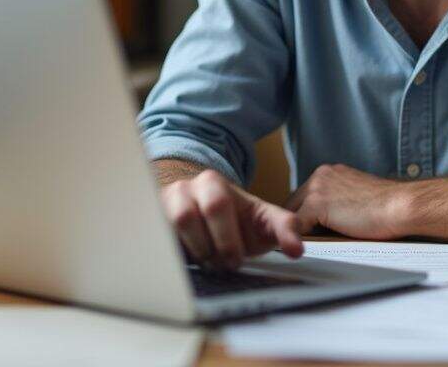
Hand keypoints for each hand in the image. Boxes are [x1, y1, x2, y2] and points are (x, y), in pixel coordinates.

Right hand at [160, 169, 303, 268]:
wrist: (205, 215)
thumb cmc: (237, 220)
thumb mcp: (264, 220)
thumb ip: (285, 229)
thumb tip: (297, 250)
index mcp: (212, 183)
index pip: (217, 206)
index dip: (227, 239)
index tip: (237, 260)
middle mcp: (183, 189)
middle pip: (187, 216)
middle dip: (209, 246)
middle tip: (225, 263)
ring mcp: (162, 205)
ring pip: (167, 228)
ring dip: (190, 251)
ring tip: (207, 261)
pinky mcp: (150, 223)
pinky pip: (152, 239)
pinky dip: (169, 255)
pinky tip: (186, 263)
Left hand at [287, 164, 410, 239]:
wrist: (400, 206)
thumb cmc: (387, 208)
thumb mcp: (357, 197)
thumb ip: (339, 202)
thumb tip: (327, 222)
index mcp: (330, 172)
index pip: (305, 195)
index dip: (305, 215)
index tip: (307, 230)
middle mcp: (321, 175)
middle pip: (294, 203)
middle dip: (298, 222)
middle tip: (300, 241)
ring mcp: (317, 188)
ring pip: (293, 214)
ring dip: (297, 230)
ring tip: (300, 247)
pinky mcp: (316, 204)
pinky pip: (296, 226)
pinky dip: (296, 239)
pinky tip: (302, 249)